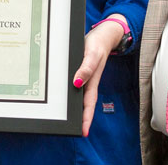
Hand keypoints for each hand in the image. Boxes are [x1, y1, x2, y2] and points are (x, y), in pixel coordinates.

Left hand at [71, 14, 127, 136]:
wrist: (102, 35)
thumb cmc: (98, 44)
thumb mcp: (92, 53)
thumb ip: (87, 67)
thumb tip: (77, 82)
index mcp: (92, 81)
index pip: (88, 104)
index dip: (86, 118)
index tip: (83, 132)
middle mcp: (88, 82)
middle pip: (83, 104)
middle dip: (80, 119)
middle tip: (72, 131)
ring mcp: (85, 78)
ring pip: (79, 97)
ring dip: (75, 108)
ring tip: (68, 120)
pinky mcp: (81, 72)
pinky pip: (76, 87)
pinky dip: (71, 94)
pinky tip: (64, 97)